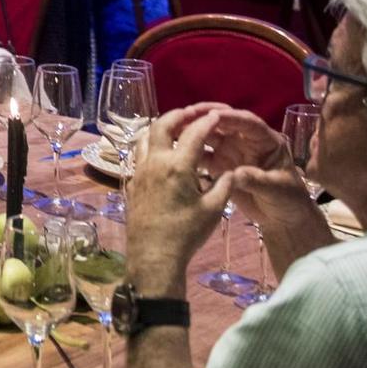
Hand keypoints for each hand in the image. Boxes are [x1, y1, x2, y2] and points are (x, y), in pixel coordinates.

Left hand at [125, 107, 233, 293]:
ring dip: (161, 127)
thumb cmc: (186, 234)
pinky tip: (161, 154)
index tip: (217, 114)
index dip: (207, 121)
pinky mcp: (132, 182)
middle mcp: (155, 162)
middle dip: (179, 114)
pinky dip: (151, 145)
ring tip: (176, 127)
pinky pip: (139, 154)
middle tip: (193, 112)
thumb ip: (224, 186)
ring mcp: (140, 171)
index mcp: (178, 166)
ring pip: (146, 137)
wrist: (153, 255)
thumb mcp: (214, 210)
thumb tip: (234, 171)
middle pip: (162, 125)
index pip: (194, 133)